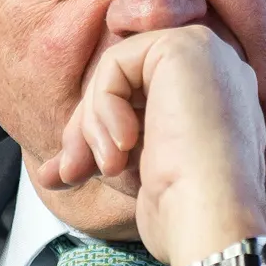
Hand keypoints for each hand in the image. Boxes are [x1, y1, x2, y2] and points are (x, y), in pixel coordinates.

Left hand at [31, 24, 265, 265]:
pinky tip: (124, 144)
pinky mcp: (186, 46)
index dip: (95, 130)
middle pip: (121, 80)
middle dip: (84, 128)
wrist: (211, 219)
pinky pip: (114, 63)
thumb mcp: (131, 170)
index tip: (75, 173)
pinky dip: (104, 105)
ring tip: (108, 166)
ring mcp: (205, 53)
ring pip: (114, 71)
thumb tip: (50, 172)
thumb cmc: (181, 209)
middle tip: (72, 170)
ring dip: (93, 124)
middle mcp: (215, 68)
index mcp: (210, 97)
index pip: (133, 95)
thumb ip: (97, 153)